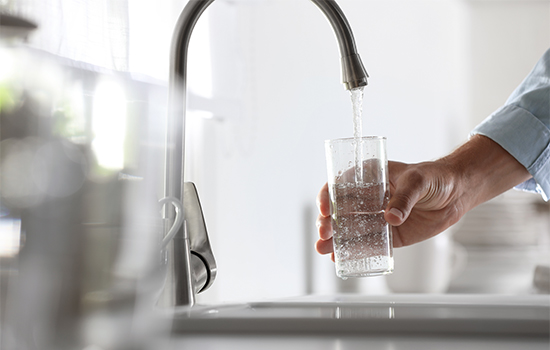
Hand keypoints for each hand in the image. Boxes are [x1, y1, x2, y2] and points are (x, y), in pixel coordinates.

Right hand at [316, 135, 530, 258]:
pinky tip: (341, 258)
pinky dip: (355, 251)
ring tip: (324, 250)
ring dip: (335, 239)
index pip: (341, 185)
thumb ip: (405, 198)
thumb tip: (390, 217)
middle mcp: (368, 197)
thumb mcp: (418, 181)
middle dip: (328, 222)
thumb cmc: (436, 177)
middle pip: (340, 210)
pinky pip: (369, 244)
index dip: (327, 196)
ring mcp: (377, 216)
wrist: (457, 193)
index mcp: (370, 176)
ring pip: (350, 229)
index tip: (323, 209)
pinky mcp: (389, 234)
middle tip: (324, 234)